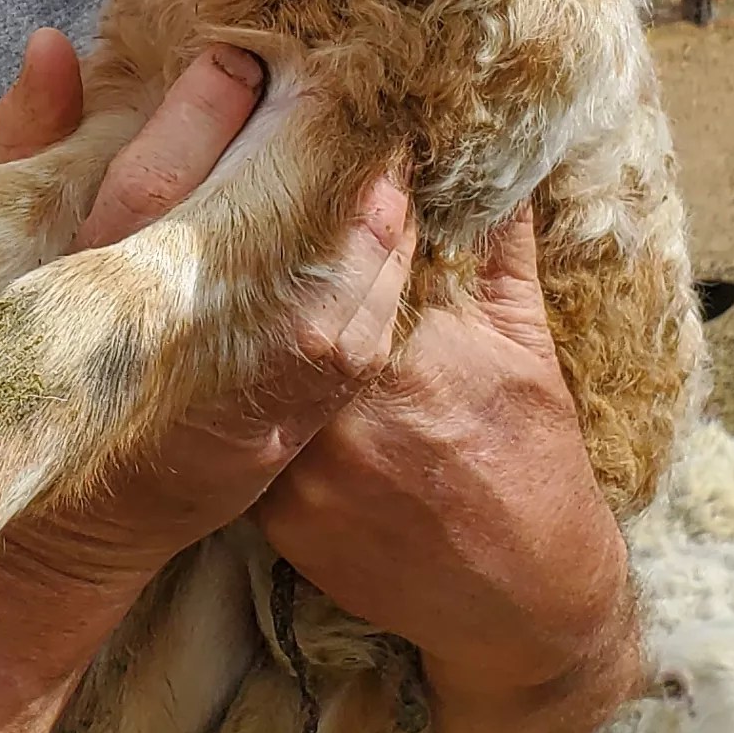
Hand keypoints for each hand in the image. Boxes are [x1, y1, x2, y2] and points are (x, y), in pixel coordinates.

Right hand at [0, 31, 414, 602]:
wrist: (73, 522)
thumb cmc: (35, 361)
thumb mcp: (8, 245)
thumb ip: (30, 139)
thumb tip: (53, 42)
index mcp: (105, 259)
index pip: (171, 152)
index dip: (216, 89)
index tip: (241, 54)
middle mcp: (192, 309)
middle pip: (283, 188)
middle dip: (318, 122)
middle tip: (337, 71)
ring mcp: (265, 360)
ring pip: (353, 239)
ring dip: (370, 178)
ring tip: (369, 130)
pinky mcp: (311, 402)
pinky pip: (378, 304)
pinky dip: (392, 247)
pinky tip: (388, 207)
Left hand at [253, 201, 639, 732]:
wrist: (524, 598)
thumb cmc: (530, 452)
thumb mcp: (524, 333)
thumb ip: (495, 239)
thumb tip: (490, 149)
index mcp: (410, 350)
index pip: (339, 248)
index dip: (309, 191)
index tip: (292, 134)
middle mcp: (348, 409)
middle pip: (272, 302)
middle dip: (252, 242)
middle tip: (224, 174)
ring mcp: (305, 469)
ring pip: (239, 367)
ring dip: (224, 317)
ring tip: (203, 253)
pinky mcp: (276, 516)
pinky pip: (232, 432)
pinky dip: (223, 395)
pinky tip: (208, 356)